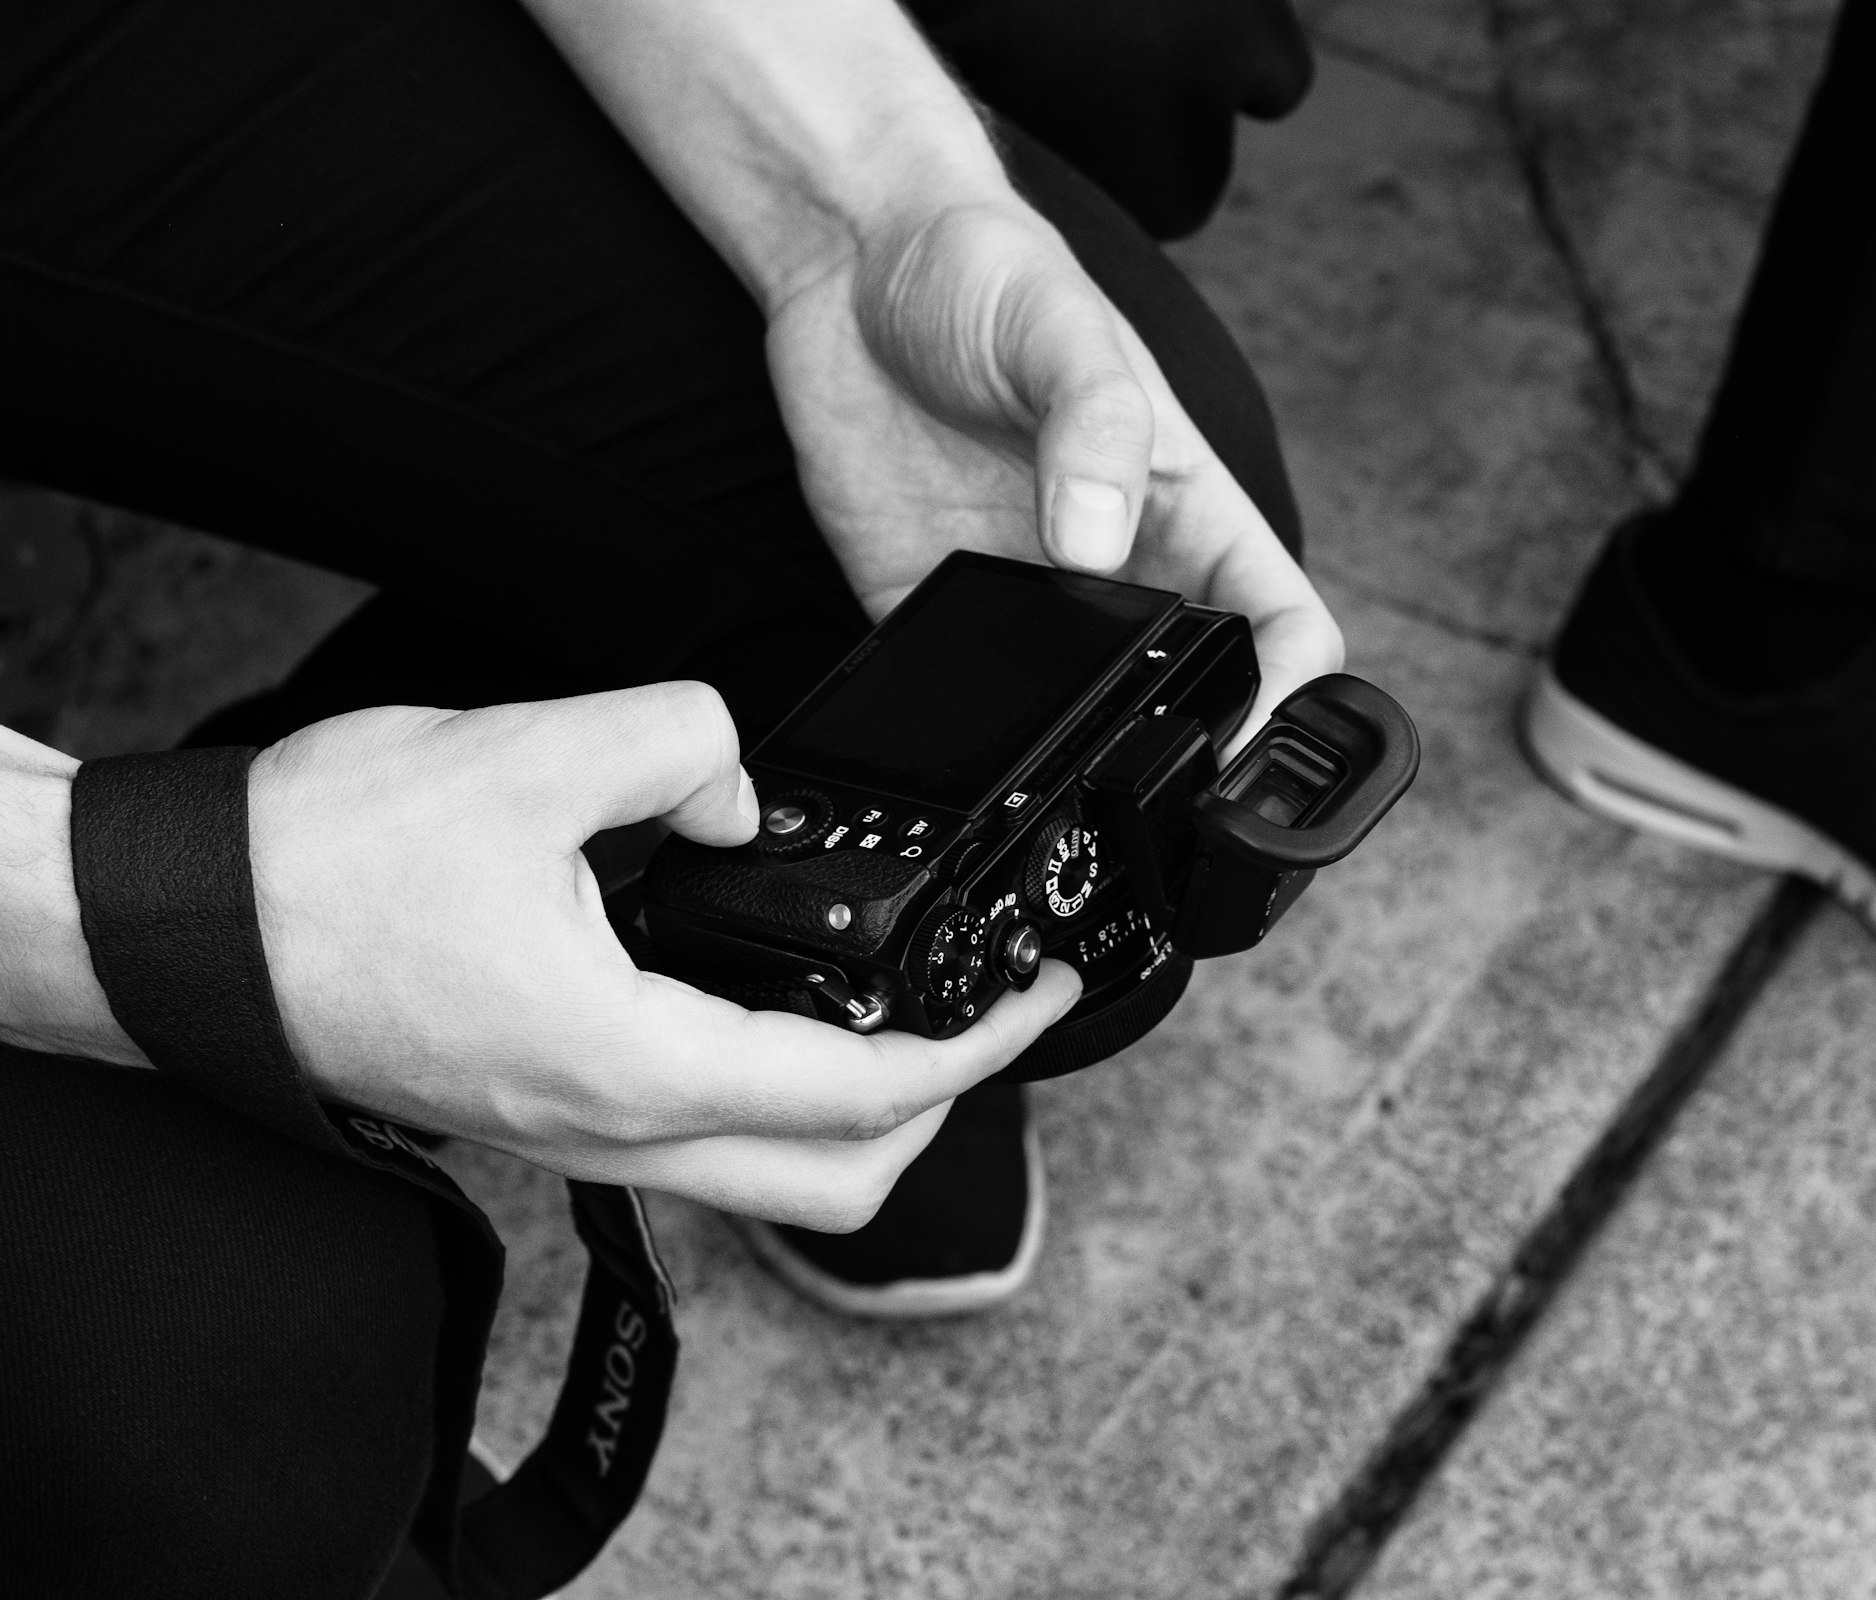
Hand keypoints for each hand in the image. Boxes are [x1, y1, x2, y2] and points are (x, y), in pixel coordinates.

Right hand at [247, 684, 1081, 1227]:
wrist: (179, 929)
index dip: (983, 1048)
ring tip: (908, 1003)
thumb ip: (679, 747)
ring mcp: (578, 1134)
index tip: (1043, 998)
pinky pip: (702, 1134)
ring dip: (861, 1107)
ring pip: (770, 1173)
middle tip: (989, 1014)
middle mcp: (614, 1129)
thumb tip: (740, 785)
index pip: (865, 1096)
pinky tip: (784, 1000)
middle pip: (838, 1183)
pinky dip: (778, 1088)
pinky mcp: (549, 1105)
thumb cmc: (319, 869)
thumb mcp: (528, 756)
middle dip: (944, 1106)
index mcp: (633, 1064)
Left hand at [764, 197, 1344, 746]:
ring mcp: (1029, 600)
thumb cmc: (989, 268)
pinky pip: (957, 699)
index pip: (1282, 625)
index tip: (1257, 723)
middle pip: (1189, 696)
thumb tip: (1097, 546)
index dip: (1290, 688)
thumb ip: (1096, 433)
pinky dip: (954, 725)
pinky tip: (940, 719)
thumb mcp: (1063, 330)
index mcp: (1188, 509)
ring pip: (1076, 719)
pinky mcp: (932, 608)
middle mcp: (1120, 570)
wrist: (851, 261)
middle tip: (1142, 769)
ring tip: (1044, 756)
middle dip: (1181, 744)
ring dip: (1067, 748)